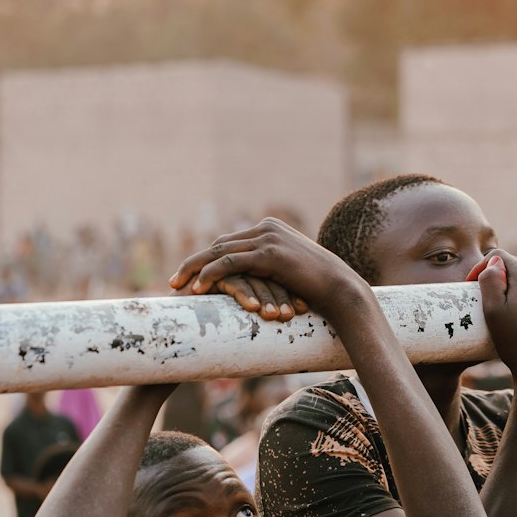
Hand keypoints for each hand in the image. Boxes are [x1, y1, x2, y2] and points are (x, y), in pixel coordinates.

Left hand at [170, 219, 368, 324]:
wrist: (341, 289)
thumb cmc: (318, 288)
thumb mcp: (290, 273)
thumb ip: (271, 270)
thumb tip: (255, 283)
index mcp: (271, 229)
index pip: (229, 242)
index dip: (205, 259)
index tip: (188, 276)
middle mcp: (267, 228)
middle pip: (219, 244)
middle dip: (193, 263)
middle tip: (174, 282)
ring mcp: (268, 238)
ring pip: (219, 251)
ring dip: (194, 268)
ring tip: (177, 286)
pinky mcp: (270, 253)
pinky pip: (230, 262)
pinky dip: (210, 274)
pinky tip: (198, 288)